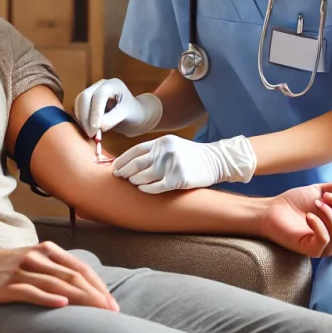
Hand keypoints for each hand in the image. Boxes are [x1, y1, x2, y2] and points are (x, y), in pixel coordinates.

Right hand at [0, 241, 119, 310]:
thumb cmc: (12, 267)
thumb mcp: (38, 262)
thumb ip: (59, 270)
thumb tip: (88, 289)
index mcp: (49, 251)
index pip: (80, 268)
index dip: (98, 286)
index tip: (112, 304)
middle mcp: (38, 258)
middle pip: (72, 276)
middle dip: (94, 295)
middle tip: (110, 312)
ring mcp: (22, 271)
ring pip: (55, 284)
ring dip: (78, 298)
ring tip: (95, 312)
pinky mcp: (6, 285)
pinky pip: (30, 291)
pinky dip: (47, 298)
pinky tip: (61, 305)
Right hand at [74, 78, 161, 137]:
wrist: (136, 116)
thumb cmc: (135, 114)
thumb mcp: (127, 115)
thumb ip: (114, 119)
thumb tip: (99, 126)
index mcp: (112, 84)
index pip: (98, 96)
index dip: (94, 113)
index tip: (95, 130)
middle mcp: (101, 85)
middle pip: (84, 97)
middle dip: (85, 116)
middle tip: (90, 134)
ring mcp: (93, 92)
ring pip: (79, 103)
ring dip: (82, 119)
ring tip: (90, 133)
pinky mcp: (89, 101)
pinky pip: (79, 108)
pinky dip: (81, 119)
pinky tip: (87, 129)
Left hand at [112, 134, 255, 193]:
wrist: (216, 160)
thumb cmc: (192, 155)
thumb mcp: (173, 145)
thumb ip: (156, 150)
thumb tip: (133, 162)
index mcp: (162, 142)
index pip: (135, 151)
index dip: (122, 160)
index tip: (115, 167)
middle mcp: (165, 151)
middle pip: (136, 164)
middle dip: (124, 171)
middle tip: (118, 177)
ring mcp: (172, 165)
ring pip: (144, 176)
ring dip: (134, 181)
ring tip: (132, 183)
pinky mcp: (179, 179)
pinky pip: (156, 187)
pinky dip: (146, 189)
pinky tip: (142, 189)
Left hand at [259, 183, 331, 257]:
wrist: (271, 210)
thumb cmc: (295, 202)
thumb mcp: (320, 191)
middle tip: (325, 196)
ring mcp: (326, 247)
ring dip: (330, 213)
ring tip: (315, 203)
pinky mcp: (312, 250)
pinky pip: (325, 239)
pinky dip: (319, 224)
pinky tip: (308, 216)